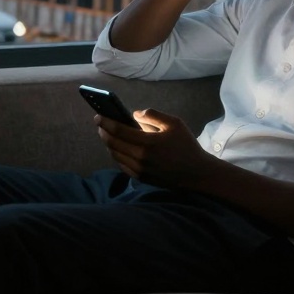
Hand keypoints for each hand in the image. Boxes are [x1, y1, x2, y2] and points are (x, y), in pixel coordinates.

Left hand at [95, 109, 214, 189]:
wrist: (196, 173)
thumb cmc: (186, 145)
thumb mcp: (174, 123)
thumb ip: (152, 115)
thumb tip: (134, 114)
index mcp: (148, 142)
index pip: (118, 130)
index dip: (105, 122)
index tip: (97, 116)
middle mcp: (141, 158)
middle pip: (113, 143)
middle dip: (103, 132)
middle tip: (100, 124)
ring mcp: (140, 170)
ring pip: (115, 155)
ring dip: (109, 144)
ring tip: (107, 134)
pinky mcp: (141, 178)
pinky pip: (122, 165)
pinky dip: (117, 155)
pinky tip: (117, 148)